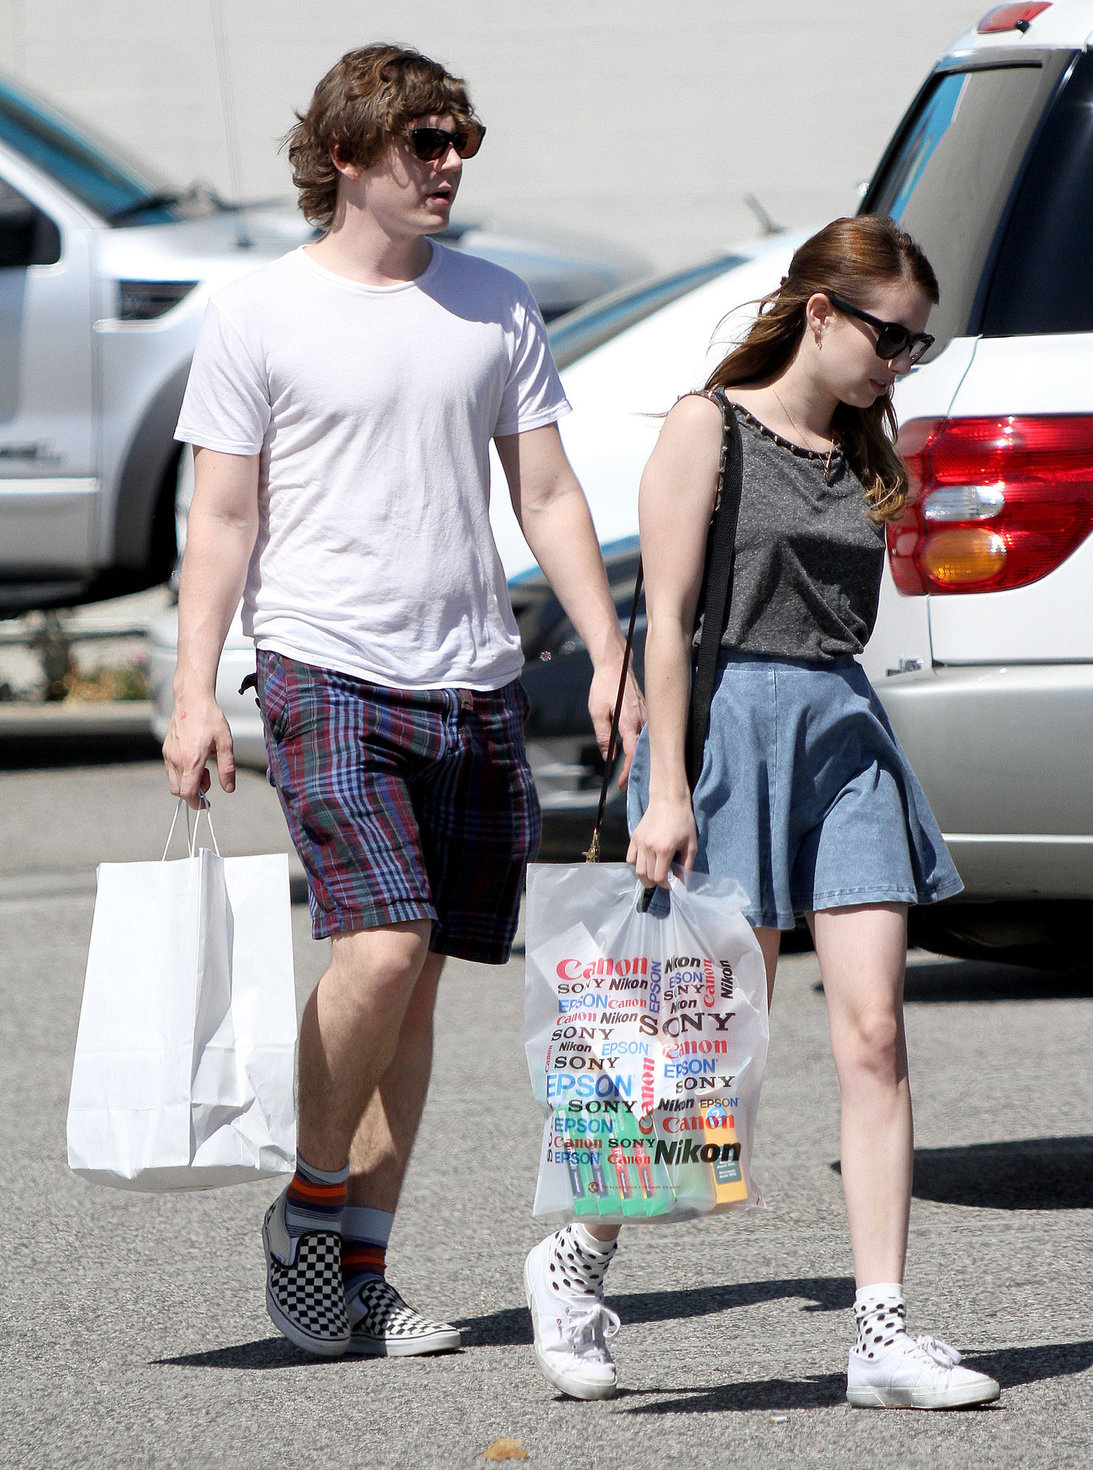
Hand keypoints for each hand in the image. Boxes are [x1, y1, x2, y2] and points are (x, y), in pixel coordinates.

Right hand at [162, 690, 235, 809]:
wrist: (192, 699)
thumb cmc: (210, 719)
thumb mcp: (225, 743)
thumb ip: (227, 768)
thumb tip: (229, 789)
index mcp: (191, 760)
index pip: (187, 793)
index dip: (197, 803)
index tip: (207, 803)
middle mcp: (175, 760)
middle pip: (178, 791)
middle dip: (193, 792)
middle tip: (208, 777)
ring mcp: (168, 754)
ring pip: (173, 782)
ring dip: (187, 782)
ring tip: (203, 765)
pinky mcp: (166, 749)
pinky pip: (171, 770)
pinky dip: (182, 773)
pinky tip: (194, 758)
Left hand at [588, 660, 645, 788]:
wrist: (616, 665)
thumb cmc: (604, 687)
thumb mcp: (597, 712)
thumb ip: (604, 736)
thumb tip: (609, 757)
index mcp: (629, 721)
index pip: (632, 754)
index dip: (627, 772)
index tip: (621, 784)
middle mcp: (642, 720)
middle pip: (642, 753)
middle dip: (635, 772)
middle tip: (625, 786)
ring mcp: (647, 717)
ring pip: (647, 746)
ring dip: (640, 761)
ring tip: (631, 776)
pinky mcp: (648, 714)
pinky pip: (648, 736)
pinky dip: (643, 749)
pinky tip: (637, 757)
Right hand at [626, 796, 697, 887]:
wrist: (668, 800)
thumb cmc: (683, 821)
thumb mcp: (691, 844)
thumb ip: (687, 865)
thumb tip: (682, 880)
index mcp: (664, 850)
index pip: (659, 878)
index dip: (666, 885)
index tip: (671, 883)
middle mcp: (649, 848)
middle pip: (647, 877)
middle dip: (655, 882)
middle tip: (663, 878)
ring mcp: (639, 843)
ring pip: (637, 870)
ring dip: (645, 876)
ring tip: (654, 872)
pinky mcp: (634, 837)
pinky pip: (630, 858)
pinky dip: (636, 864)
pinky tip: (646, 861)